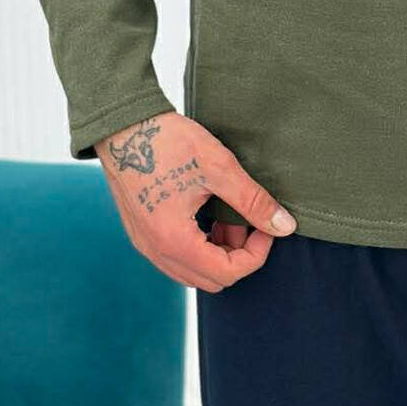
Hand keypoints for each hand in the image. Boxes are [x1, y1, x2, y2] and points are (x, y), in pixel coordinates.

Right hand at [96, 110, 295, 290]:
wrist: (122, 125)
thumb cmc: (166, 141)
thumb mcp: (219, 168)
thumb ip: (253, 201)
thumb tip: (284, 226)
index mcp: (173, 239)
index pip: (227, 273)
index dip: (256, 253)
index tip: (266, 226)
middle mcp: (155, 250)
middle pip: (211, 280)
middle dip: (239, 256)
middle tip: (249, 223)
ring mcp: (145, 244)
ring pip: (193, 271)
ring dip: (219, 252)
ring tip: (230, 216)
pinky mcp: (142, 234)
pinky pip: (177, 257)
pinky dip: (200, 246)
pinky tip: (210, 215)